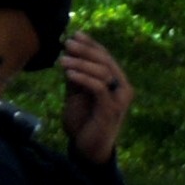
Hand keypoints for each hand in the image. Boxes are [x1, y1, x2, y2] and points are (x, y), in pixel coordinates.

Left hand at [57, 32, 134, 165]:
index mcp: (116, 82)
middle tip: (67, 43)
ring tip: (62, 60)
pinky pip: (98, 87)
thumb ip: (76, 78)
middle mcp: (122, 88)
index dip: (91, 44)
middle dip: (85, 50)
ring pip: (102, 72)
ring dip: (80, 64)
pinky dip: (82, 78)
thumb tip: (68, 56)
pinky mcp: (111, 108)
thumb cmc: (83, 122)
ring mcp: (119, 98)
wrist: (87, 150)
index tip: (75, 34)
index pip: (105, 57)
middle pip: (105, 61)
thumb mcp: (76, 95)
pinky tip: (68, 74)